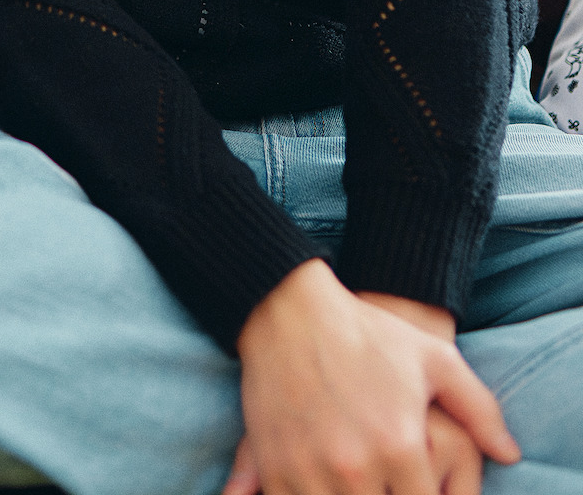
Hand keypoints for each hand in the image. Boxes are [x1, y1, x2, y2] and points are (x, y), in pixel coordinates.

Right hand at [224, 259, 519, 494]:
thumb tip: (510, 455)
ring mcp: (311, 469)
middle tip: (388, 487)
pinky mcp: (275, 466)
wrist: (289, 308)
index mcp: (401, 446)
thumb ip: (480, 409)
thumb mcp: (434, 360)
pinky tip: (326, 490)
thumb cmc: (368, 333)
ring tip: (360, 488)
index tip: (424, 492)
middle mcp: (356, 466)